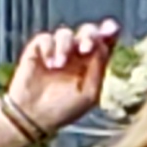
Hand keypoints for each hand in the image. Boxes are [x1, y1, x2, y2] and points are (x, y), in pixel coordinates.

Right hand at [3, 21, 118, 134]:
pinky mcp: (38, 51)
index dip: (109, 31)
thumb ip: (98, 67)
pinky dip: (49, 48)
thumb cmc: (64, 109)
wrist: (34, 117)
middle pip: (87, 31)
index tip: (111, 28)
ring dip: (66, 45)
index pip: (104, 42)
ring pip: (66, 33)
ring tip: (60, 65)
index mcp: (91, 64)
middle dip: (89, 35)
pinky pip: (46, 38)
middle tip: (85, 48)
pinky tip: (49, 64)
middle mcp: (76, 55)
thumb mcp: (89, 93)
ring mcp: (57, 51)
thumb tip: (103, 43)